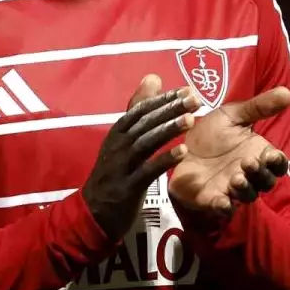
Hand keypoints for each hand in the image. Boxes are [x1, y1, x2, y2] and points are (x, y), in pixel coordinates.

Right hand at [81, 75, 200, 238]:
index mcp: (116, 133)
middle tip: (195, 99)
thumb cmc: (113, 173)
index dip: (163, 98)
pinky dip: (164, 160)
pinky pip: (147, 171)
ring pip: (145, 143)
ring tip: (190, 120)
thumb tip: (153, 77)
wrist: (94, 212)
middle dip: (170, 109)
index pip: (139, 109)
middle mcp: (117, 146)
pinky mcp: (127, 187)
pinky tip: (183, 152)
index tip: (187, 89)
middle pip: (144, 123)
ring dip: (168, 130)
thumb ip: (137, 110)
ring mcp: (120, 166)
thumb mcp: (121, 141)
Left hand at [169, 87, 289, 217]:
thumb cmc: (210, 133)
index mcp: (258, 154)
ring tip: (236, 177)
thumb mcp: (233, 114)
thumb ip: (259, 107)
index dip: (278, 162)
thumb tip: (287, 92)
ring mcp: (231, 188)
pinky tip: (223, 200)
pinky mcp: (212, 199)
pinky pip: (224, 208)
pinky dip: (225, 206)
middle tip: (248, 162)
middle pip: (266, 182)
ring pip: (248, 195)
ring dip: (245, 188)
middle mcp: (248, 174)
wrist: (178, 146)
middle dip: (260, 174)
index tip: (272, 155)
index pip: (278, 164)